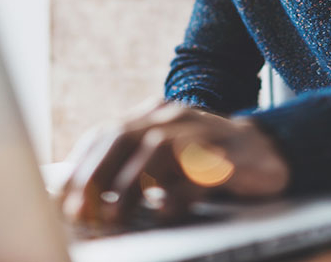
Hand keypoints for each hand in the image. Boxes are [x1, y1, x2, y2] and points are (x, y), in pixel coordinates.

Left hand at [60, 101, 289, 224]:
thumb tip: (83, 199)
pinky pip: (196, 173)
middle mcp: (174, 116)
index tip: (61, 200)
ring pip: (156, 149)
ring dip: (130, 186)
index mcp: (154, 114)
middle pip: (123, 136)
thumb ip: (130, 166)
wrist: (269, 151)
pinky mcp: (228, 156)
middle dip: (96, 176)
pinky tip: (164, 213)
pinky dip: (176, 195)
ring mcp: (202, 131)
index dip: (80, 166)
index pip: (105, 133)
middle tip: (80, 211)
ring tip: (115, 216)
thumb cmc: (207, 161)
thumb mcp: (165, 157)